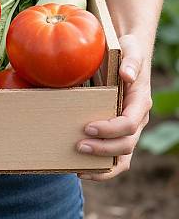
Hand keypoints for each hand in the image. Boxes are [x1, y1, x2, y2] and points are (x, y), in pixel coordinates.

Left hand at [76, 34, 151, 180]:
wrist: (127, 52)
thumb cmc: (127, 50)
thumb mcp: (130, 49)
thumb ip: (131, 61)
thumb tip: (127, 76)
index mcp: (140, 102)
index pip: (129, 124)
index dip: (110, 130)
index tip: (87, 127)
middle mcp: (137, 118)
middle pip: (126, 144)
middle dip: (103, 149)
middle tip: (78, 145)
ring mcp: (129, 127)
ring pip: (122, 155)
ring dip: (102, 164)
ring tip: (78, 167)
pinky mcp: (117, 130)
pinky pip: (115, 155)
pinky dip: (102, 167)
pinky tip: (82, 168)